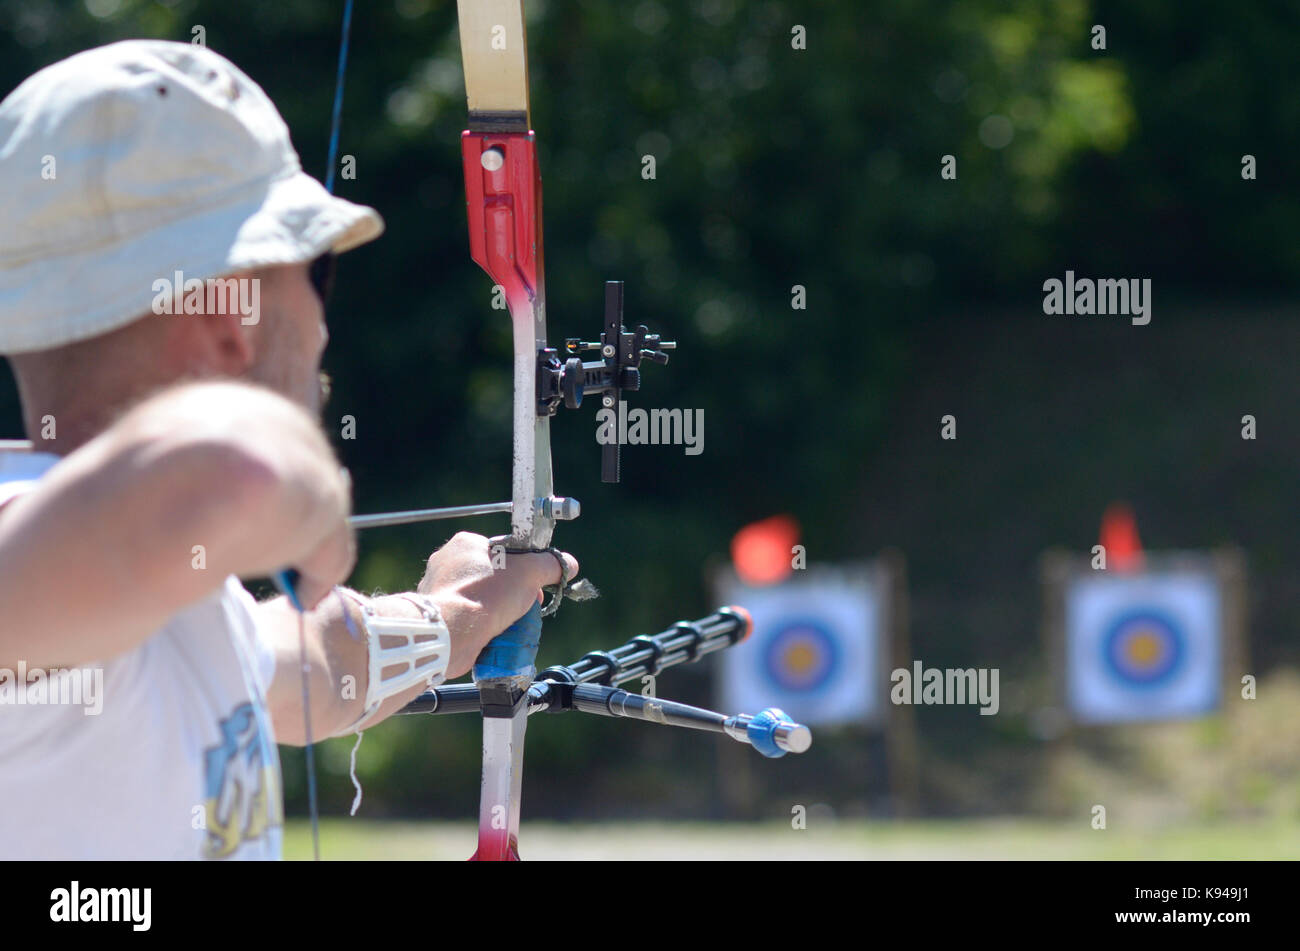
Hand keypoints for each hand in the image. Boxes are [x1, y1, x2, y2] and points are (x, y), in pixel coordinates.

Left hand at [417, 532, 577, 678]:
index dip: (523, 568)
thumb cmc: (484, 596)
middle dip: (511, 594)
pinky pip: (467, 619)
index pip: (502, 552)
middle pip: (492, 577)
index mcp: (466, 544)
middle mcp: (447, 564)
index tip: (533, 585)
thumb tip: (568, 564)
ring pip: (480, 600)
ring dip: (497, 613)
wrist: (450, 634)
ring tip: (507, 626)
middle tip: (523, 609)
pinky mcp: (437, 617)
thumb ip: (550, 565)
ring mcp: (439, 591)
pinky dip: (480, 628)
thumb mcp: (529, 572)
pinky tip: (490, 636)